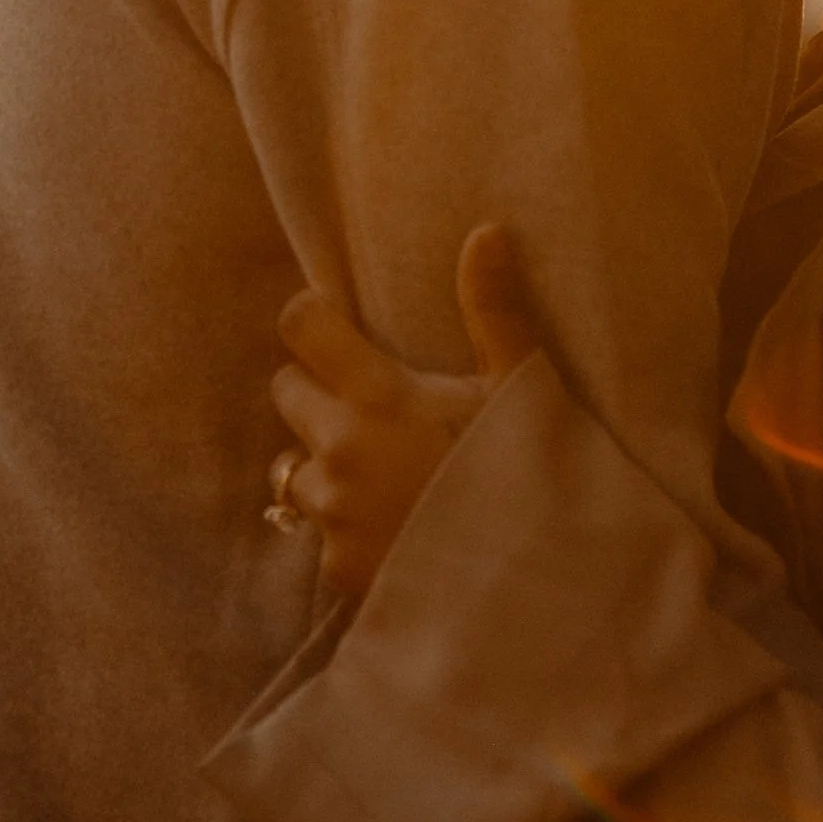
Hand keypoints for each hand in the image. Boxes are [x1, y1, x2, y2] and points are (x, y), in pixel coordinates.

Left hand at [267, 225, 541, 601]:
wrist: (537, 589)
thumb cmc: (531, 478)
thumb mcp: (518, 388)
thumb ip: (492, 310)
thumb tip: (484, 232)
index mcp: (379, 396)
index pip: (301, 328)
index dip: (312, 319)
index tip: (334, 324)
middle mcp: (339, 450)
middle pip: (285, 390)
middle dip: (316, 390)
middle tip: (371, 405)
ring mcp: (333, 513)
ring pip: (295, 466)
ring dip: (326, 463)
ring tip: (385, 476)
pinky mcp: (335, 568)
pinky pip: (320, 533)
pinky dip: (346, 527)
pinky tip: (396, 530)